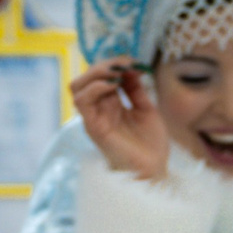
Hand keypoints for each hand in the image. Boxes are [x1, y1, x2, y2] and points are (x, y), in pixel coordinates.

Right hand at [70, 57, 170, 179]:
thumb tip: (130, 66)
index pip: (100, 75)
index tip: (133, 62)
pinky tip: (112, 85)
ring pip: (77, 86)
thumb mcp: (146, 109)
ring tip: (117, 73)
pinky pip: (82, 102)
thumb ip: (135, 89)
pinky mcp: (94, 127)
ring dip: (96, 73)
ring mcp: (94, 118)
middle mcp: (99, 109)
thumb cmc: (151, 145)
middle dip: (104, 64)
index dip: (114, 64)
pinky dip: (94, 88)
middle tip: (125, 64)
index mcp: (110, 104)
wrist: (154, 170)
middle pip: (87, 77)